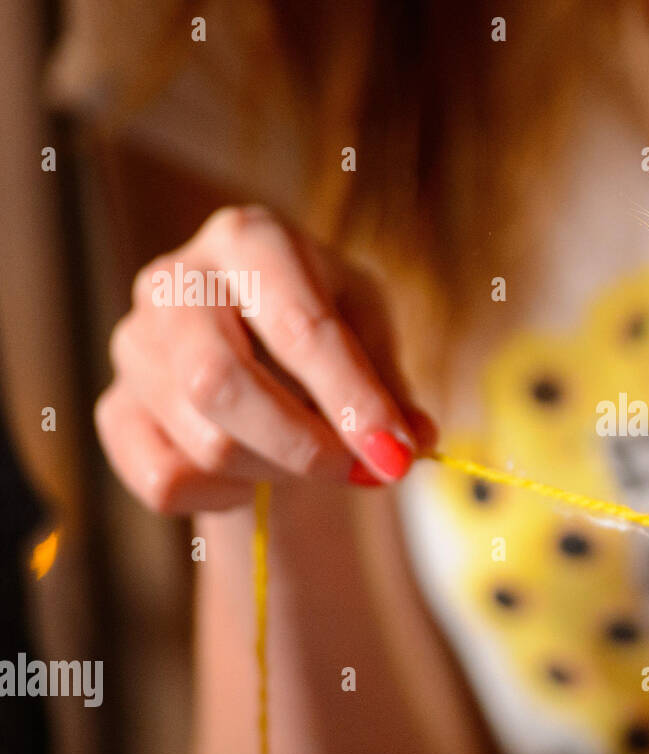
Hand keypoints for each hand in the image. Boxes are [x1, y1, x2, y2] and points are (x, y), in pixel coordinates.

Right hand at [96, 205, 435, 513]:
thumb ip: (391, 388)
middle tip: (357, 471)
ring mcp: (134, 343)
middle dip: (302, 445)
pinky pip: (164, 481)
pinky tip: (251, 474)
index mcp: (249, 239)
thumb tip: (410, 444)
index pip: (299, 328)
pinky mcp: (114, 407)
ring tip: (307, 456)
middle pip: (222, 384)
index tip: (396, 456)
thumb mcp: (369, 330)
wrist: (253, 339)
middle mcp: (176, 280)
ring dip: (276, 471)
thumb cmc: (321, 322)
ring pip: (203, 441)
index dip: (353, 401)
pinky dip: (224, 495)